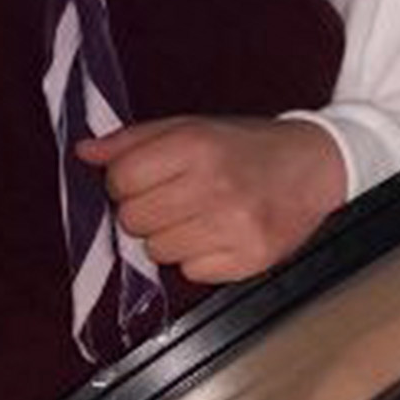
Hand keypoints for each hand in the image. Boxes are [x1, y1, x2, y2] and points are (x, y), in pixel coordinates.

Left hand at [76, 115, 346, 283]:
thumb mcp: (190, 127)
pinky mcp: (251, 260)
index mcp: (195, 146)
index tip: (144, 178)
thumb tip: (84, 152)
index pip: (120, 179)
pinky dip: (197, 258)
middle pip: (133, 220)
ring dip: (168, 237)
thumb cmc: (245, 145)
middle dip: (143, 211)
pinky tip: (219, 234)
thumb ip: (134, 140)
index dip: (124, 181)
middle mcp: (214, 186)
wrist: (315, 165)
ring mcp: (234, 227)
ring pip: (157, 252)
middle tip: (171, 199)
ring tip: (197, 216)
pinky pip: (191, 273)